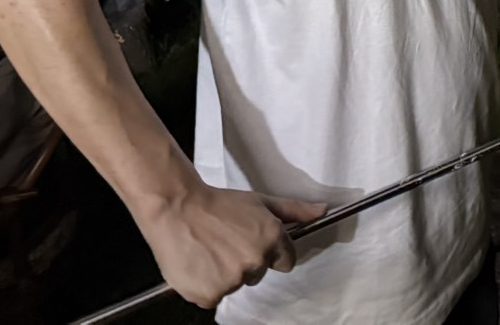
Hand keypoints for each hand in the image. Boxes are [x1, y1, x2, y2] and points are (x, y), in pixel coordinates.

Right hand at [135, 183, 326, 308]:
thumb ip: (294, 210)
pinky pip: (214, 297)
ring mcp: (232, 280)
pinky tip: (199, 264)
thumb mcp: (260, 201)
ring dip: (226, 274)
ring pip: (236, 285)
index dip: (271, 253)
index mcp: (271, 239)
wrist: (177, 207)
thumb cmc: (217, 203)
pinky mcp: (209, 294)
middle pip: (259, 274)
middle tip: (227, 243)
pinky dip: (206, 286)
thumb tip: (322, 211)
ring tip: (210, 250)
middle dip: (246, 262)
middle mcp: (255, 261)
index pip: (286, 261)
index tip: (253, 244)